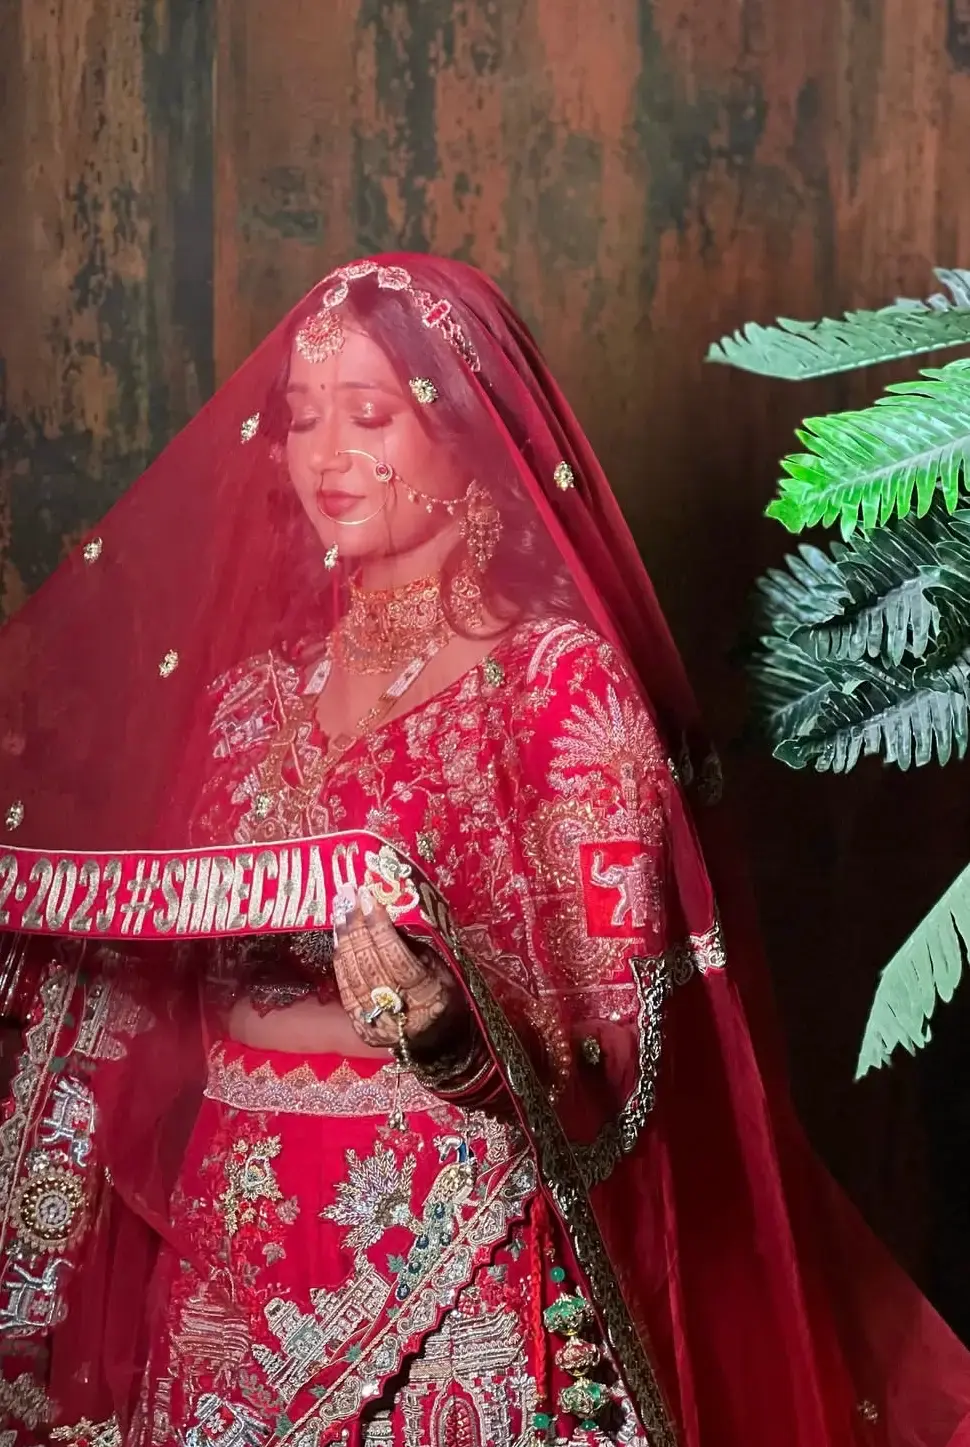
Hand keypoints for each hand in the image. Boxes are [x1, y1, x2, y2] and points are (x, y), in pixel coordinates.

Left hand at [332, 887, 464, 1050]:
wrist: (438, 1039)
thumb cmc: (443, 994)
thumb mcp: (440, 967)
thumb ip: (412, 944)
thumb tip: (384, 912)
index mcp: (429, 995)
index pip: (397, 958)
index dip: (380, 927)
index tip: (370, 897)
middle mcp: (402, 1012)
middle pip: (371, 964)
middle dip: (357, 926)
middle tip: (349, 896)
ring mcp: (378, 1024)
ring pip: (353, 976)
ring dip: (344, 939)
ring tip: (340, 910)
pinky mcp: (362, 1028)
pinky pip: (345, 989)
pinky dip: (341, 961)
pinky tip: (339, 938)